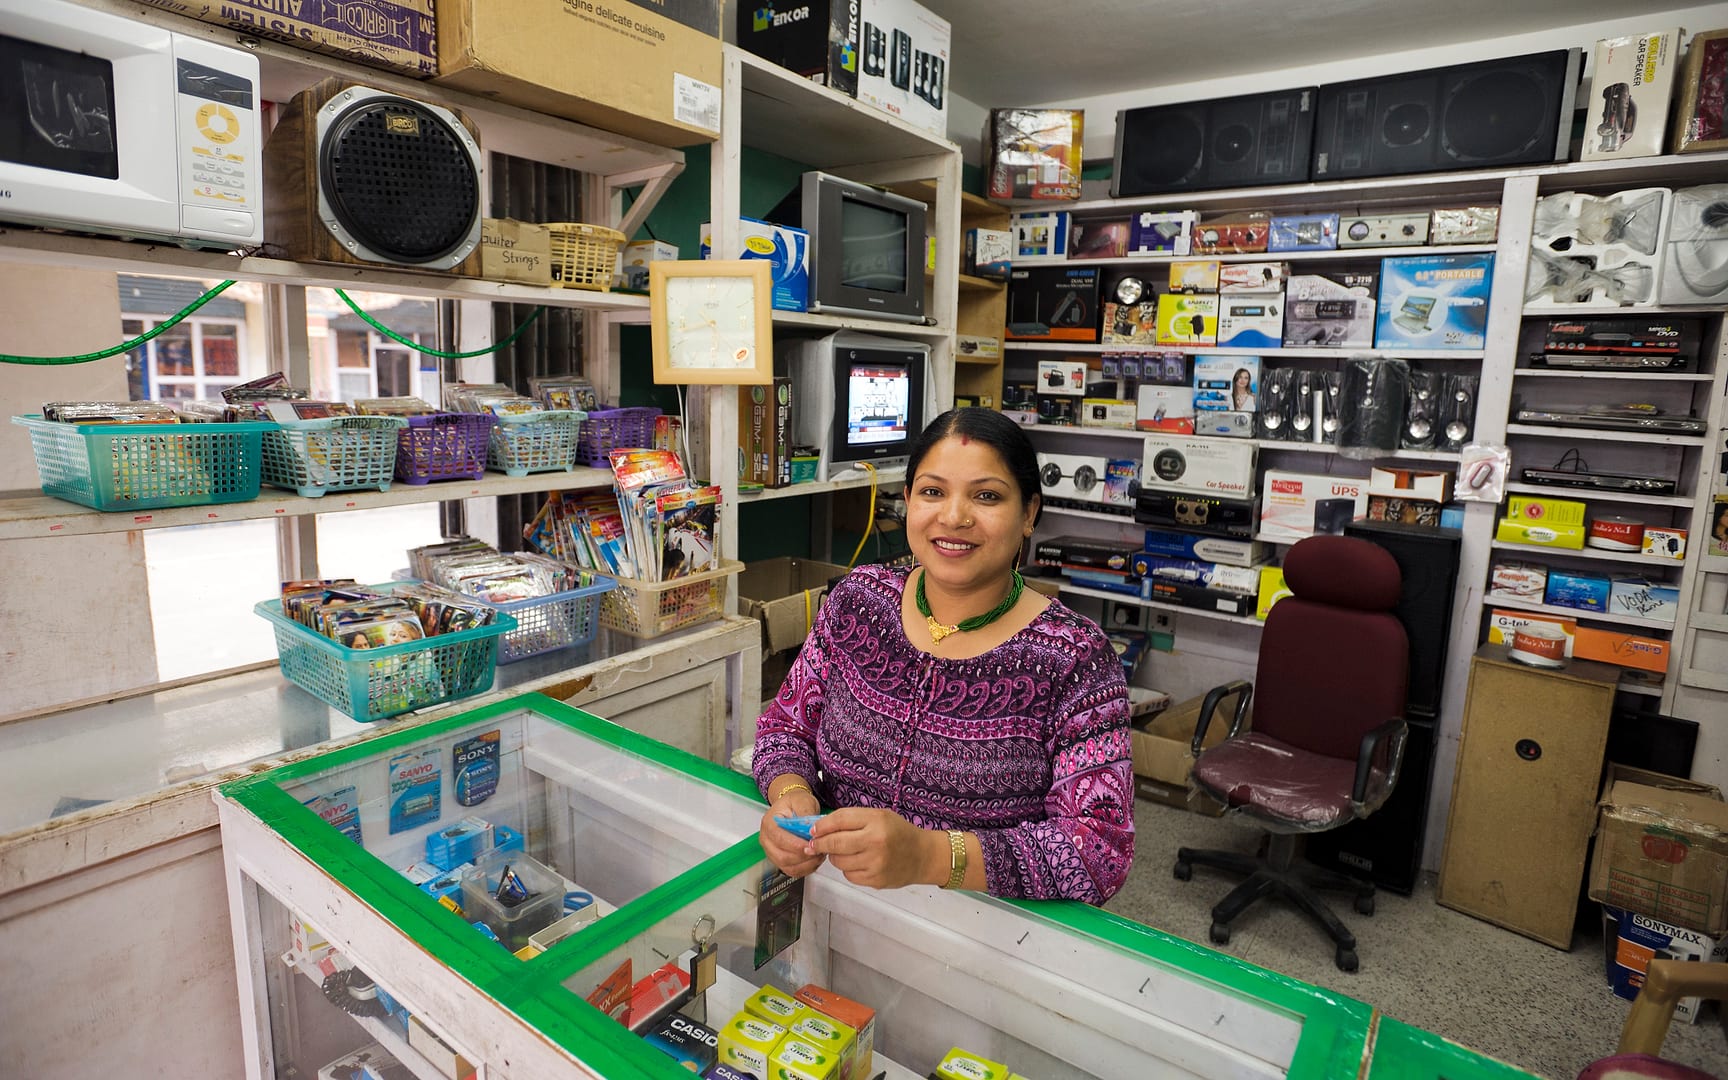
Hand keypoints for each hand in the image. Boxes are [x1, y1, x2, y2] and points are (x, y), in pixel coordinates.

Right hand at [759, 787, 823, 878]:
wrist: (793, 807)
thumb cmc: (796, 803)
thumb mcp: (803, 801)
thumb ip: (806, 812)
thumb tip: (810, 828)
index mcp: (769, 823)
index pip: (780, 839)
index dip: (797, 845)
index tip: (811, 844)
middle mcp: (766, 840)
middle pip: (782, 857)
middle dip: (803, 857)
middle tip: (819, 850)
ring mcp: (772, 852)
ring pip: (788, 867)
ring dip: (806, 864)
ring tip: (819, 854)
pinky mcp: (780, 860)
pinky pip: (792, 871)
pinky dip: (805, 869)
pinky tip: (814, 860)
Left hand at [809, 807, 941, 889]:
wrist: (922, 856)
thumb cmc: (899, 832)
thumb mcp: (879, 816)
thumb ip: (852, 820)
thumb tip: (821, 827)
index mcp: (876, 821)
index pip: (839, 820)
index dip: (822, 825)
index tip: (813, 830)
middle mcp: (875, 842)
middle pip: (835, 843)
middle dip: (819, 843)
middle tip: (813, 844)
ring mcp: (875, 863)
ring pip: (839, 861)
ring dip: (835, 856)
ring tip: (845, 851)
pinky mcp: (874, 880)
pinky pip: (849, 875)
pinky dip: (848, 869)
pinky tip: (859, 862)